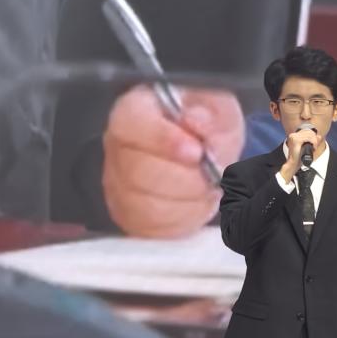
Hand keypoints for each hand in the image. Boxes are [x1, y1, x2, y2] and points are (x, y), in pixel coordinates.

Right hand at [102, 86, 244, 237]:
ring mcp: (118, 185)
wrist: (206, 161)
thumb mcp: (219, 110)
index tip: (196, 151)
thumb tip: (196, 121)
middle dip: (186, 177)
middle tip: (211, 173)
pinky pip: (154, 227)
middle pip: (139, 170)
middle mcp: (117, 148)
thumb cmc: (206, 130)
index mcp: (134, 111)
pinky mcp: (129, 217)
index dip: (163, 139)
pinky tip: (196, 203)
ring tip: (207, 187)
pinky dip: (184, 219)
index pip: (132, 123)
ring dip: (188, 200)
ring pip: (148, 204)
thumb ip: (212, 112)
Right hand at [279, 127, 321, 182]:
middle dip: (314, 139)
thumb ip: (313, 141)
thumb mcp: (308, 147)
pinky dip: (313, 142)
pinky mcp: (296, 140)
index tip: (314, 144)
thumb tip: (319, 136)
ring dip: (315, 141)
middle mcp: (293, 135)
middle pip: (308, 131)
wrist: (294, 164)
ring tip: (314, 148)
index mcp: (294, 136)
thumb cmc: (299, 158)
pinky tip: (313, 148)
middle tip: (314, 147)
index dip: (313, 136)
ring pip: (310, 134)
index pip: (307, 131)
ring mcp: (294, 137)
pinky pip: (309, 138)